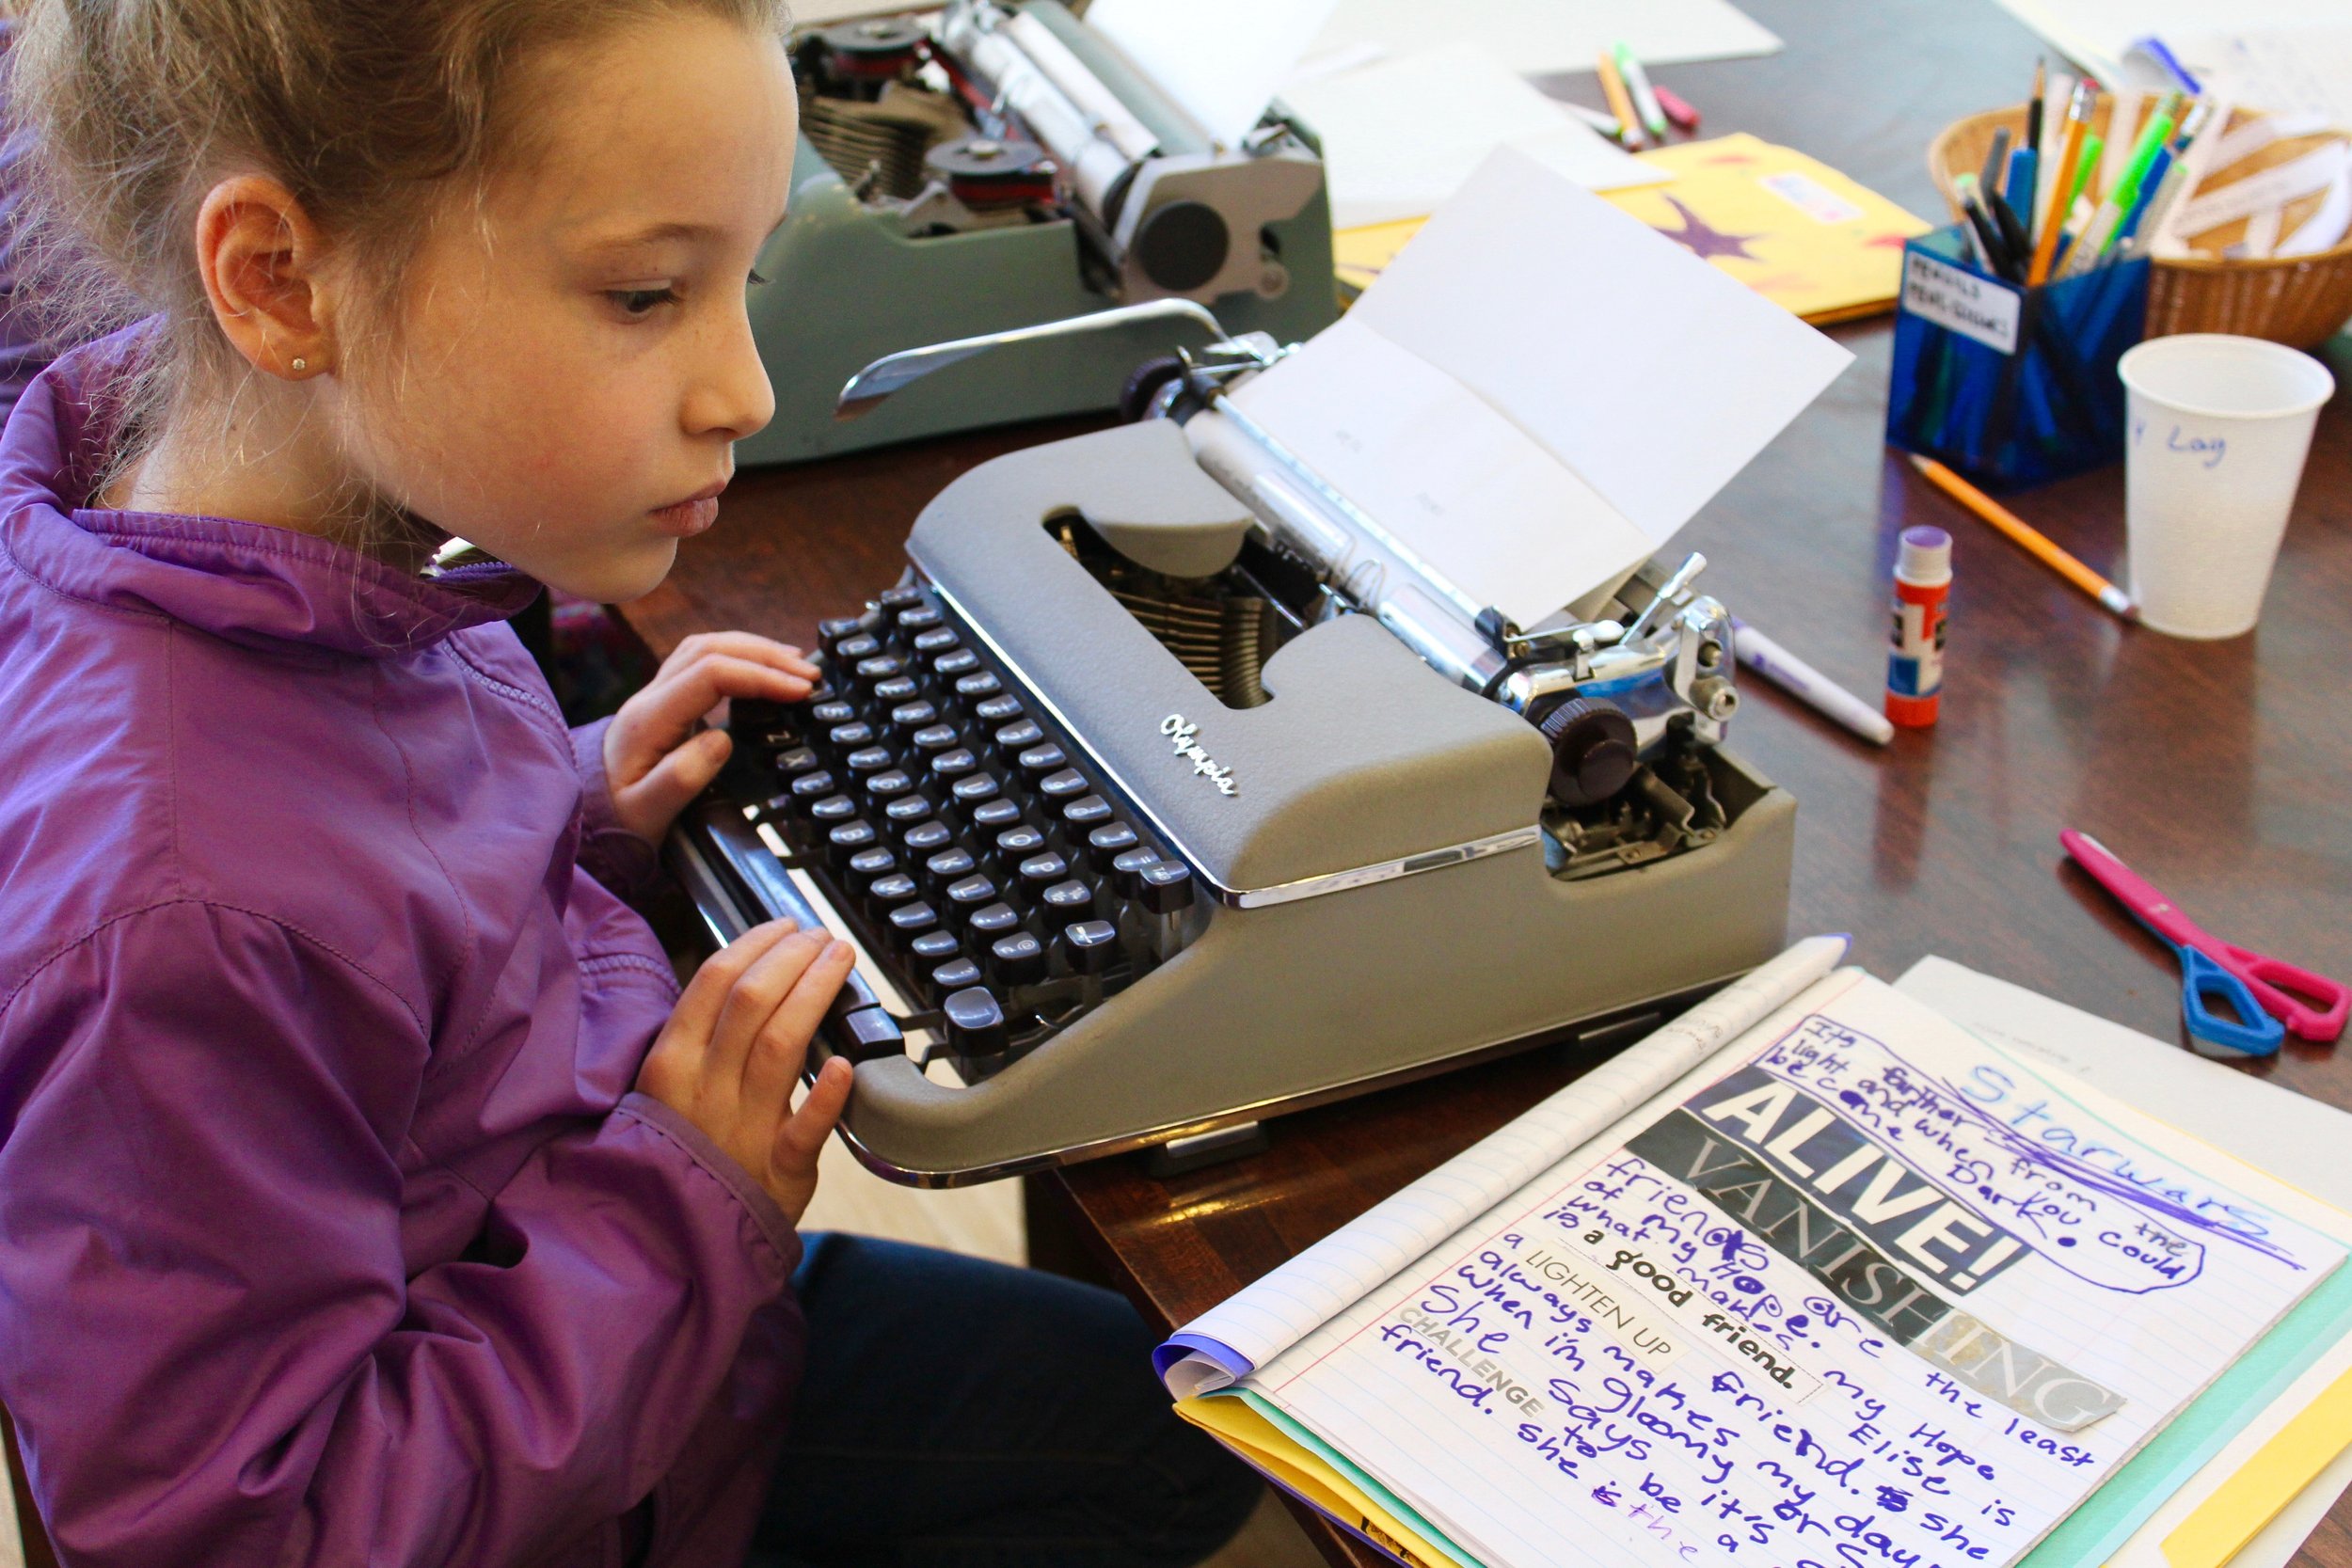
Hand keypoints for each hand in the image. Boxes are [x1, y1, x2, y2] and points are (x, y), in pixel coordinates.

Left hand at [604, 632, 820, 843]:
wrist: (589, 815)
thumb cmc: (621, 818)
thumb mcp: (646, 813)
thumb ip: (681, 777)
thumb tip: (721, 739)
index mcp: (649, 719)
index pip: (710, 673)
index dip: (760, 676)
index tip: (800, 693)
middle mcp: (650, 697)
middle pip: (709, 648)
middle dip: (765, 655)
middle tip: (810, 675)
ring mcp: (655, 694)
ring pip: (705, 647)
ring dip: (754, 649)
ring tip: (797, 664)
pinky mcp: (665, 701)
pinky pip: (703, 661)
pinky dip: (740, 656)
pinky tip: (765, 668)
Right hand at [637, 920, 856, 1226]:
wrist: (679, 1237)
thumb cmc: (686, 1149)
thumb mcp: (671, 1089)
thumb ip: (702, 1040)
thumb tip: (749, 977)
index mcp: (672, 1064)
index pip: (714, 983)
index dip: (756, 944)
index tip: (785, 926)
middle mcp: (704, 1090)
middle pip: (752, 1002)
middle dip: (792, 957)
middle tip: (821, 936)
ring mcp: (741, 1129)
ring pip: (781, 1046)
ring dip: (816, 994)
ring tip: (840, 962)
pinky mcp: (779, 1169)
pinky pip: (804, 1129)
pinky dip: (825, 1096)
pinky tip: (844, 1063)